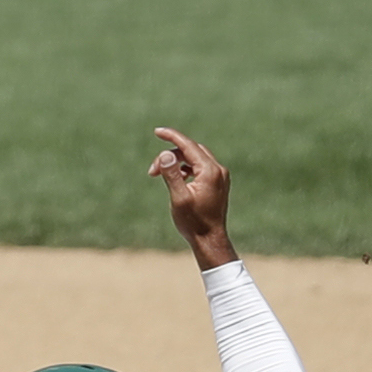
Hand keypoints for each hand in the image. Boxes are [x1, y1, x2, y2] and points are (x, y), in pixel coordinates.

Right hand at [149, 127, 237, 270]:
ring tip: (160, 176)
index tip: (157, 131)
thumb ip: (172, 174)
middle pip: (191, 150)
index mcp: (210, 171)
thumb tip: (166, 154)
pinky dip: (186, 168)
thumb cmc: (193, 222)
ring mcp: (220, 176)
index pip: (188, 146)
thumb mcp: (178, 198)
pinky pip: (200, 167)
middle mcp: (218, 170)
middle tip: (152, 171)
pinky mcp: (218, 182)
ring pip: (196, 158)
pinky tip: (176, 179)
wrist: (210, 239)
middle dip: (170, 155)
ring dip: (177, 162)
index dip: (172, 136)